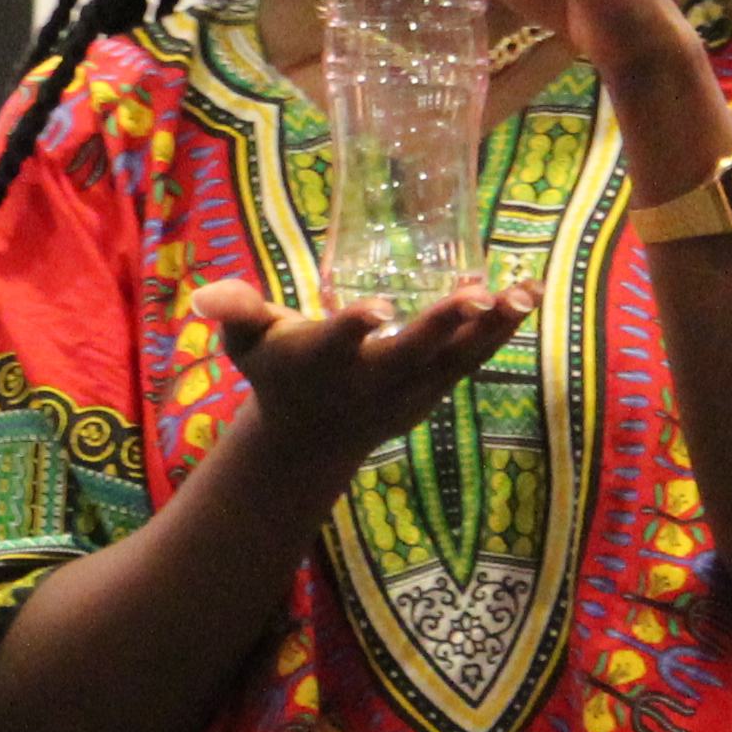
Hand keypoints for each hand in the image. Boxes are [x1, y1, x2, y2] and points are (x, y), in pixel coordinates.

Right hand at [188, 271, 531, 474]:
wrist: (311, 438)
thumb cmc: (277, 369)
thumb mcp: (247, 343)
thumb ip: (235, 312)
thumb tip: (204, 295)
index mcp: (319, 361)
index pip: (337, 343)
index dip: (355, 326)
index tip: (377, 308)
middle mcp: (367, 379)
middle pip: (409, 354)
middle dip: (441, 327)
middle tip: (474, 297)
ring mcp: (406, 390)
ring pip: (454, 359)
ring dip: (490, 329)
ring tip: (523, 292)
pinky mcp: (433, 390)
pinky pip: (471, 360)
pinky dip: (500, 333)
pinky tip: (527, 297)